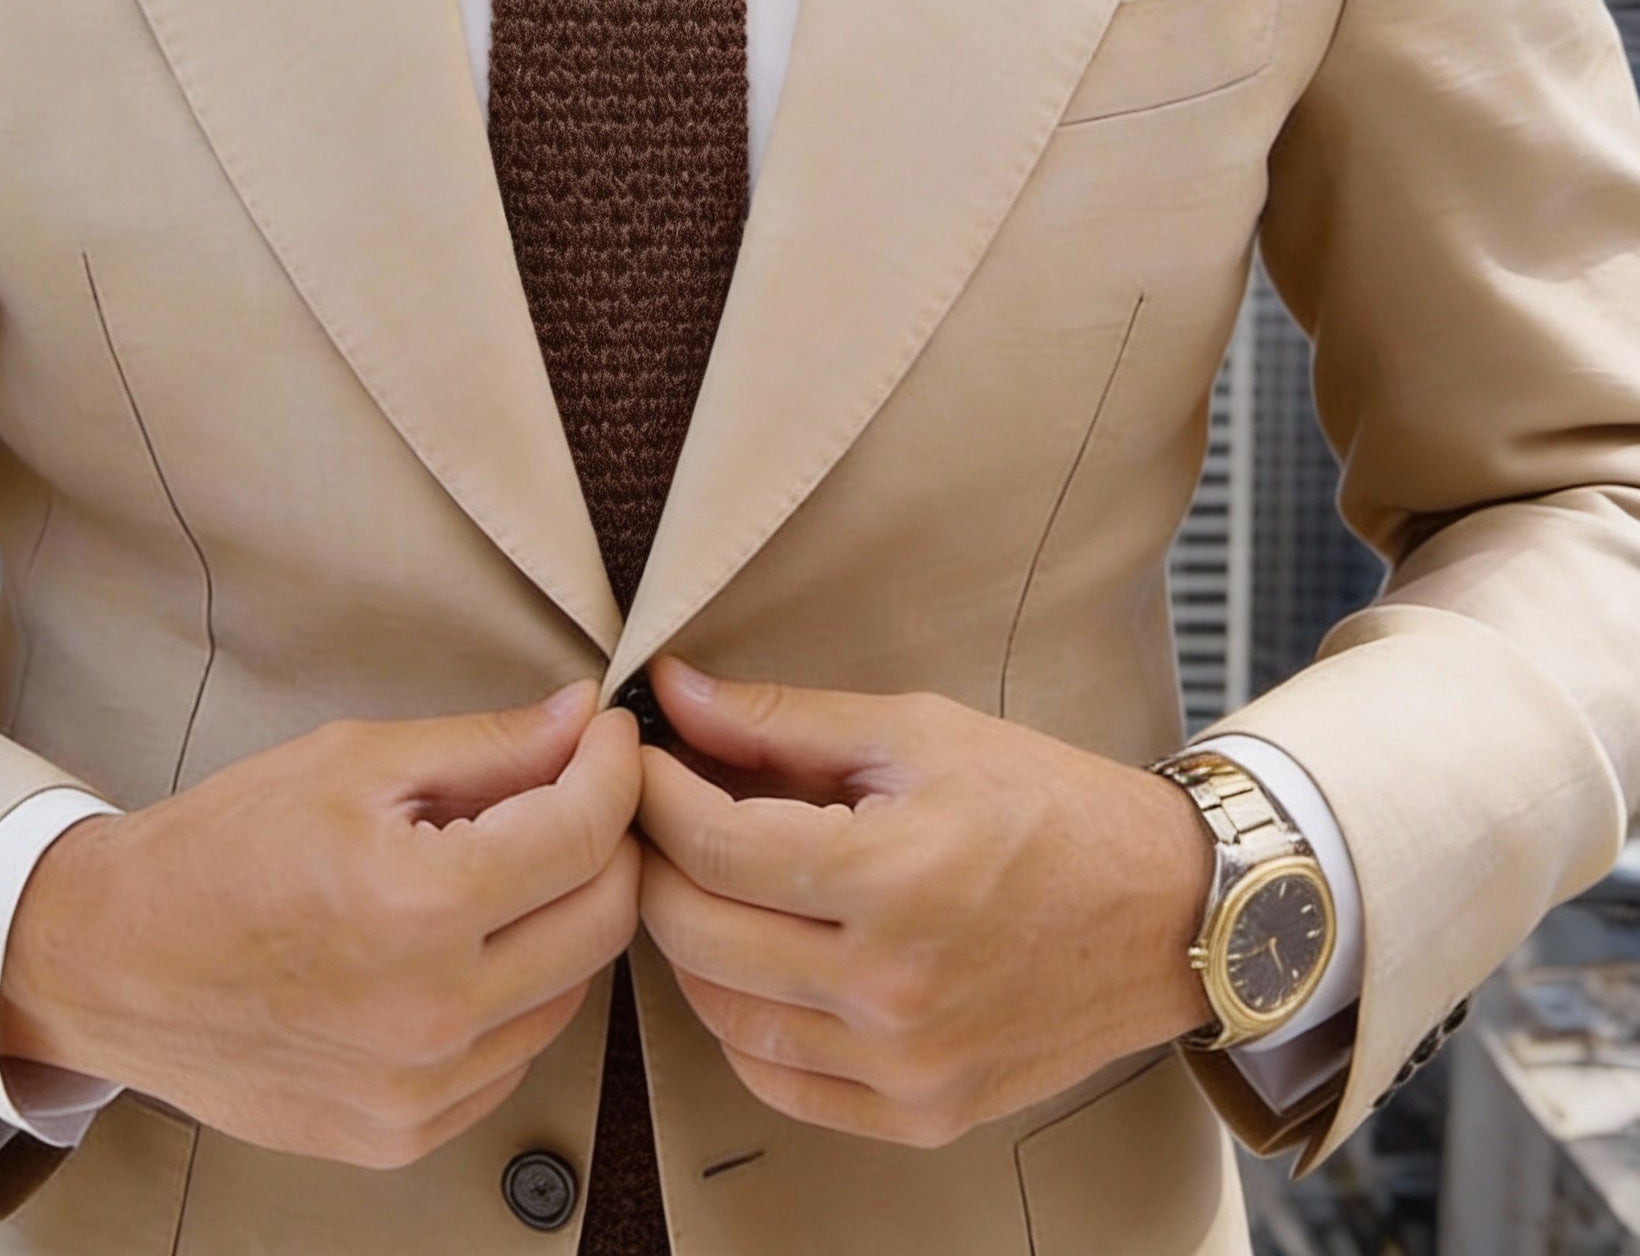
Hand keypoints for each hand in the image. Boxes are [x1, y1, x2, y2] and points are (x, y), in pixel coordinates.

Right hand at [0, 683, 641, 1167]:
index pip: (585, 833)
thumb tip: (580, 720)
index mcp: (418, 907)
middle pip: (604, 919)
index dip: (614, 769)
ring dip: (564, 918)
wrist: (112, 963)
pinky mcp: (403, 1134)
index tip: (608, 738)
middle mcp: (431, 1013)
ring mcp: (419, 1089)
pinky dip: (516, 992)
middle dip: (609, 840)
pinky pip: (515, 1054)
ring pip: (572, 991)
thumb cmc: (219, 852)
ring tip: (505, 866)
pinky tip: (465, 945)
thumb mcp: (354, 762)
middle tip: (577, 791)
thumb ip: (486, 745)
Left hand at [636, 658, 1212, 1148]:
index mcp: (894, 877)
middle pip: (698, 933)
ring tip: (704, 879)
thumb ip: (782, 721)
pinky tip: (753, 960)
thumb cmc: (1047, 805)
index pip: (712, 845)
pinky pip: (777, 1081)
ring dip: (688, 941)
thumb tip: (674, 694)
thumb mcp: (916, 733)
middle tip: (657, 813)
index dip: (654, 793)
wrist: (1165, 910)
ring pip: (721, 1014)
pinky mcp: (919, 1113)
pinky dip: (740, 1022)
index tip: (641, 758)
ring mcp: (905, 1065)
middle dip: (654, 860)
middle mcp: (893, 988)